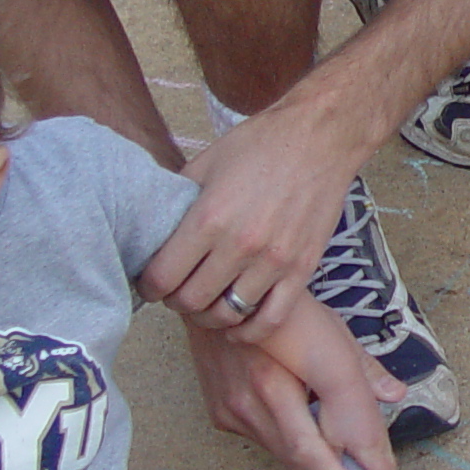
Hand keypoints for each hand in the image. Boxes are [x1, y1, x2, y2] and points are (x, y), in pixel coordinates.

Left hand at [139, 97, 361, 338]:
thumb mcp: (205, 163)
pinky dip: (248, 331)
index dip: (148, 286)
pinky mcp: (302, 269)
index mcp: (208, 218)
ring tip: (204, 303)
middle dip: (174, 301)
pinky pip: (271, 319)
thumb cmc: (261, 144)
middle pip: (191, 301)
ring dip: (208, 315)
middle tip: (175, 292)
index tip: (149, 283)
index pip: (162, 277)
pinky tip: (236, 324)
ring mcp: (274, 261)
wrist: (321, 138)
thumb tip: (152, 229)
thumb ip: (177, 201)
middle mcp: (240, 245)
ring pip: (227, 314)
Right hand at [183, 302, 403, 469]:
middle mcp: (265, 390)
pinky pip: (265, 442)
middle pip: (310, 456)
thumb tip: (395, 395)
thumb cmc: (281, 312)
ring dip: (315, 465)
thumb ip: (363, 368)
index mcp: (300, 365)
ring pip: (286, 455)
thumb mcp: (331, 328)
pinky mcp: (222, 413)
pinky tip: (304, 436)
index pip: (344, 429)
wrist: (218, 296)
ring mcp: (239, 405)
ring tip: (341, 469)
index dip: (370, 465)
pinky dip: (288, 446)